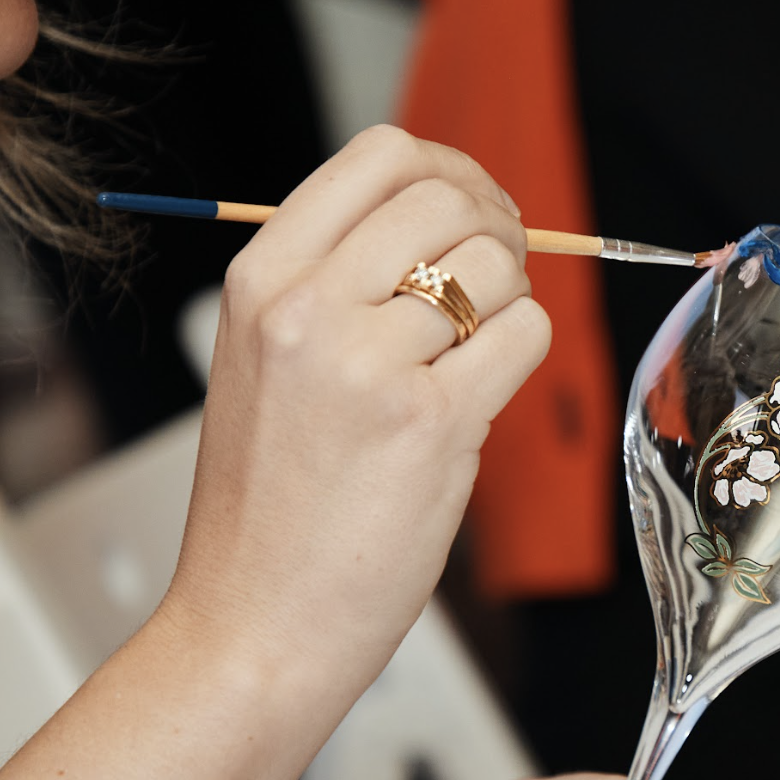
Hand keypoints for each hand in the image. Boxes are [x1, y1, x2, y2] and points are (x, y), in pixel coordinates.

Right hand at [163, 124, 552, 669]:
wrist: (254, 624)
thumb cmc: (272, 501)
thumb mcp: (267, 359)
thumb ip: (338, 279)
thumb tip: (450, 211)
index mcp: (262, 280)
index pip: (380, 155)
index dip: (450, 170)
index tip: (472, 209)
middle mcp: (307, 309)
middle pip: (448, 199)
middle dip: (496, 229)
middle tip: (496, 280)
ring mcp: (369, 366)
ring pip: (496, 268)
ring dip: (511, 299)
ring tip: (475, 351)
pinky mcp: (432, 425)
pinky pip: (525, 335)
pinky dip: (524, 351)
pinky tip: (482, 392)